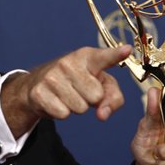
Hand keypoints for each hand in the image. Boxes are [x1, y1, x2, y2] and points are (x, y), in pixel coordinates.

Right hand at [1, 45, 131, 137]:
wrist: (38, 83)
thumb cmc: (76, 81)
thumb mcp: (99, 84)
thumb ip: (113, 97)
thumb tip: (102, 114)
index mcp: (86, 57)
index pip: (103, 57)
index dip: (115, 54)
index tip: (126, 50)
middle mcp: (68, 63)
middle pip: (96, 96)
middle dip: (90, 100)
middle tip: (79, 91)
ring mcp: (52, 77)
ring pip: (79, 107)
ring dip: (76, 107)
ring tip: (67, 95)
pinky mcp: (39, 92)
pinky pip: (63, 114)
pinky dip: (62, 112)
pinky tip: (56, 100)